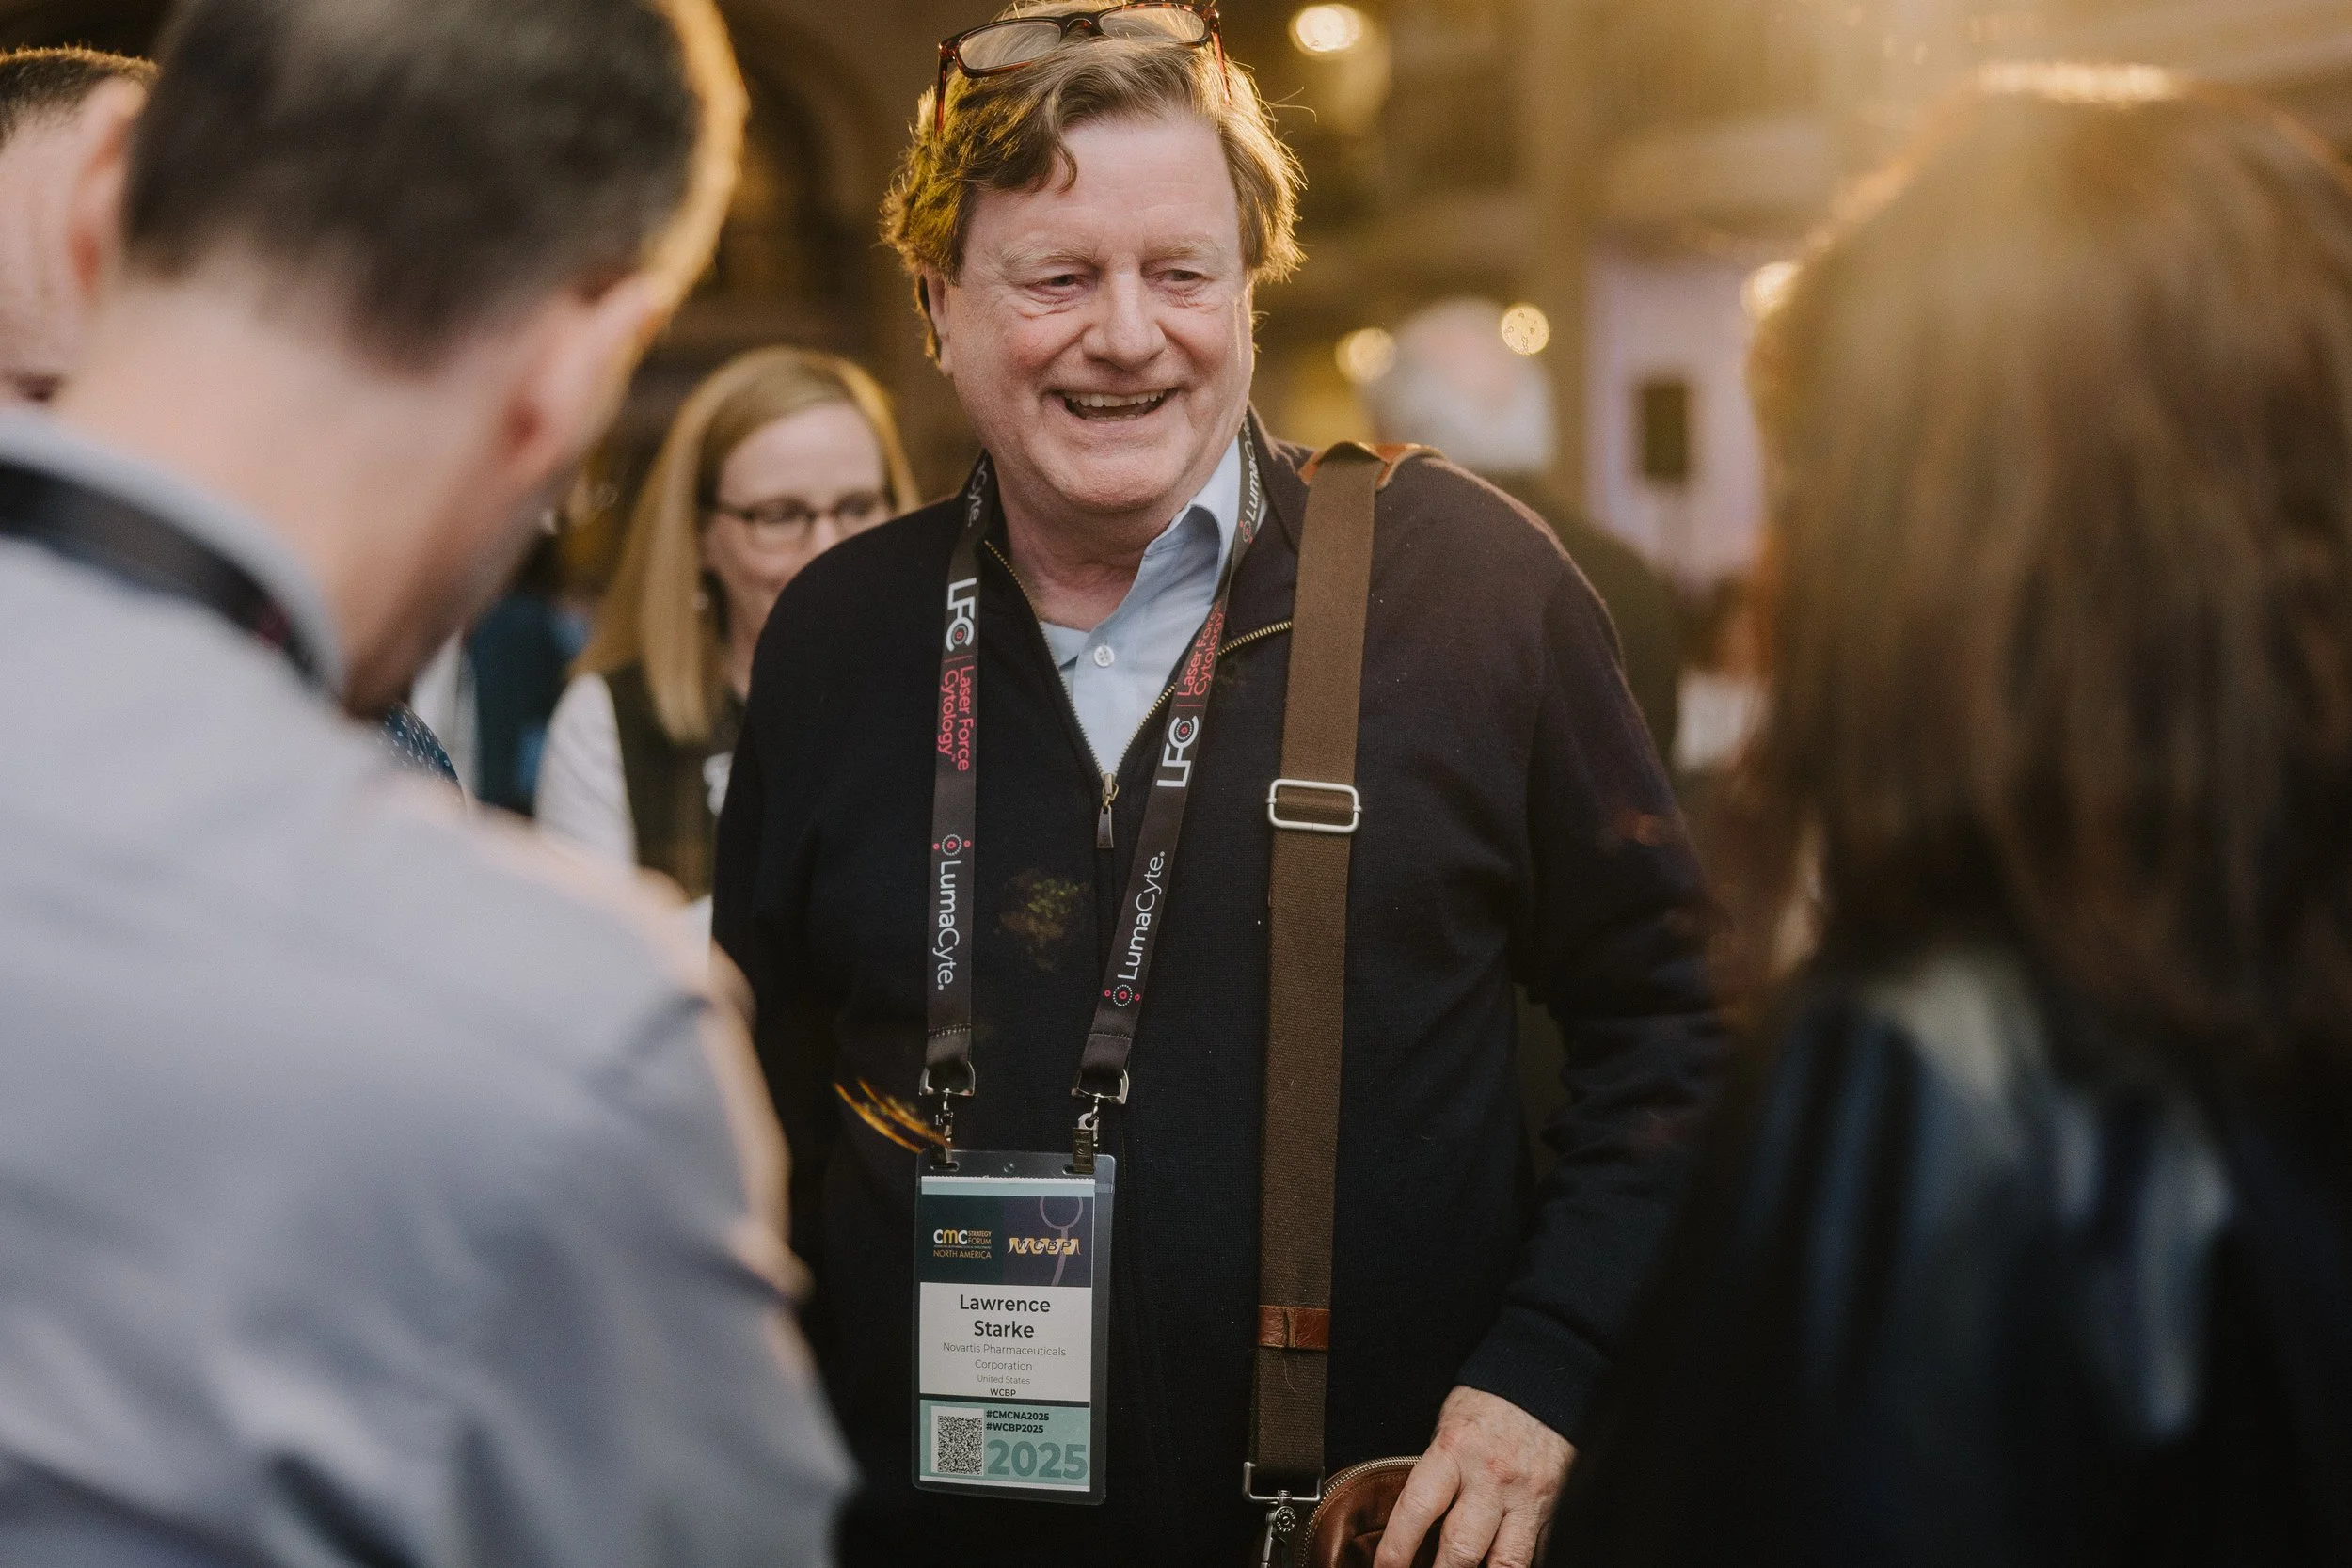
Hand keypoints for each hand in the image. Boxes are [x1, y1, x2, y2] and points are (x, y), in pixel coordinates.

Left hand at [1374, 1386, 1574, 1567]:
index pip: (1417, 1510)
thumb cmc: (1488, 1404)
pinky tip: (1498, 1566)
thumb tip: (1413, 1522)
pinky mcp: (1554, 1509)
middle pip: (1461, 1549)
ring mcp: (1526, 1497)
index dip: (1396, 1549)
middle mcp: (1491, 1478)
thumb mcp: (1448, 1427)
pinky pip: (1536, 1553)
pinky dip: (1515, 1566)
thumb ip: (1434, 1473)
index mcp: (1454, 1450)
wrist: (1545, 1384)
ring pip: (1504, 1564)